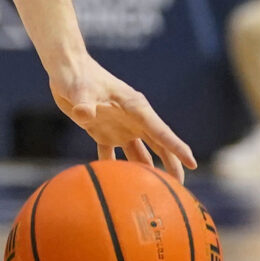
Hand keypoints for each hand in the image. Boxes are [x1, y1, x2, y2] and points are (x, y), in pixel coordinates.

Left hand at [51, 54, 194, 179]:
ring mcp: (119, 126)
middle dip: (171, 165)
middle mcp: (132, 119)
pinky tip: (115, 185)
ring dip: (146, 170)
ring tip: (154, 191)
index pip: (161, 131)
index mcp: (135, 107)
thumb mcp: (81, 90)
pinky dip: (114, 168)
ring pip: (139, 153)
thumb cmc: (77, 75)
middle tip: (180, 187)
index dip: (177, 148)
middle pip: (158, 145)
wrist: (66, 69)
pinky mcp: (102, 131)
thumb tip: (83, 115)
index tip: (193, 164)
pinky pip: (111, 154)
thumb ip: (84, 103)